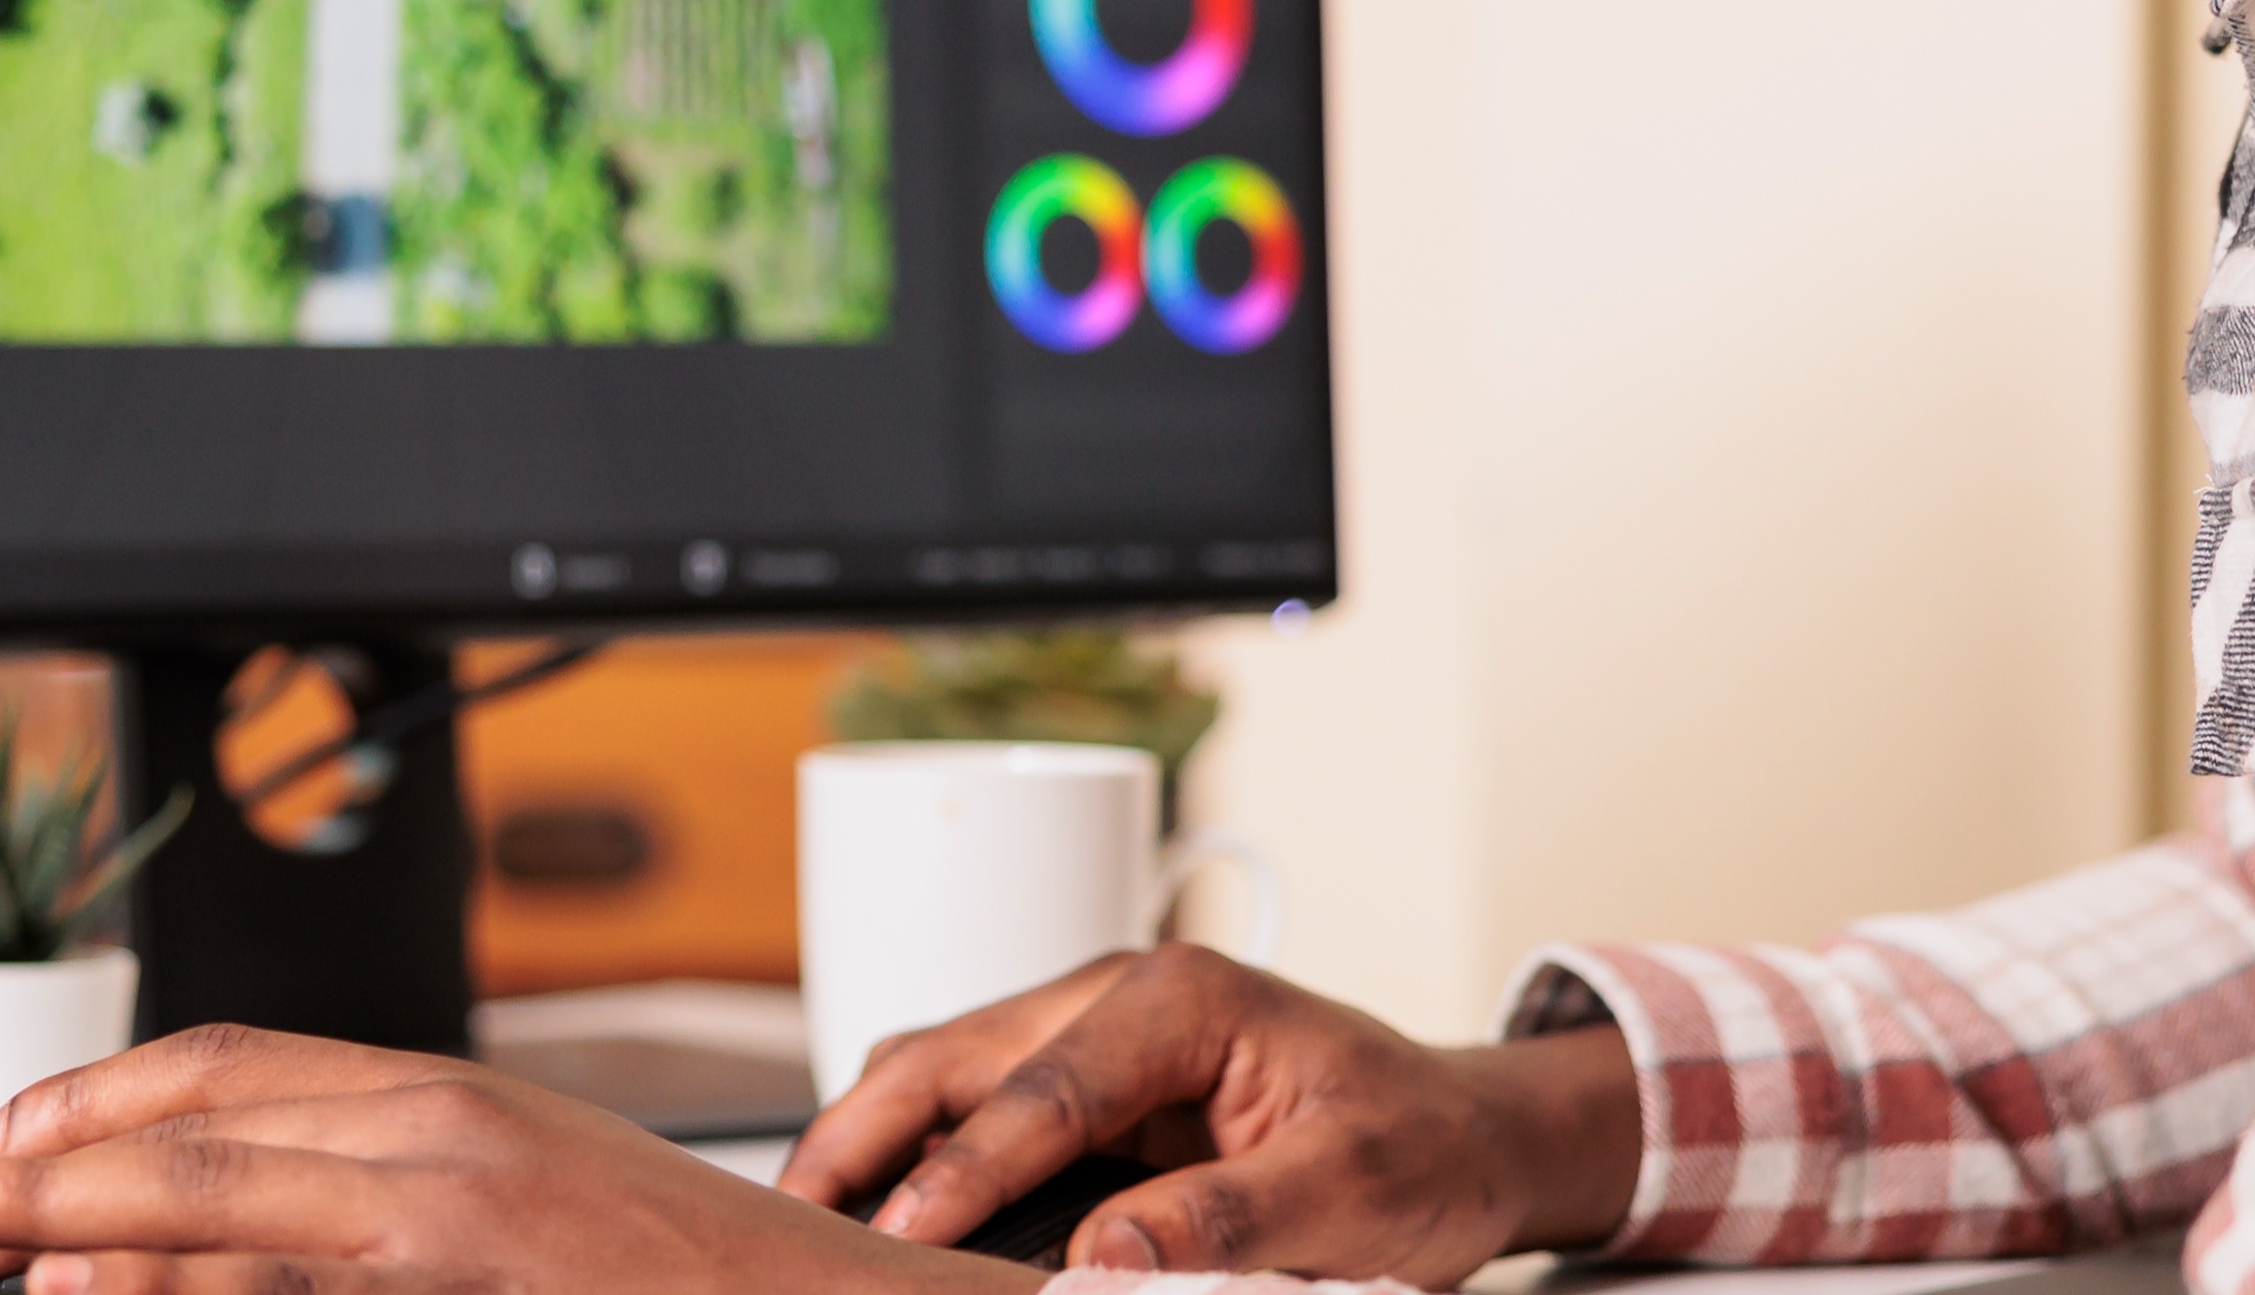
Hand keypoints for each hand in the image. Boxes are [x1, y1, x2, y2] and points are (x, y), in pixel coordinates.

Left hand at [0, 1025, 1045, 1294]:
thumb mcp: (528, 1198)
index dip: (91, 1103)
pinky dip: (182, 1288)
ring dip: (68, 1235)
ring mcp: (451, 1229)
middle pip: (191, 1128)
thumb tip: (242, 1217)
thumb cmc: (688, 1283)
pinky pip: (290, 1294)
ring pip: (215, 1209)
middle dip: (35, 1166)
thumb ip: (395, 1192)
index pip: (229, 1069)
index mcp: (450, 1104)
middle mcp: (440, 1145)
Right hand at [780, 943, 1640, 1283]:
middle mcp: (1114, 998)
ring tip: (805, 1223)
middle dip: (859, 1137)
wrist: (1462, 1136)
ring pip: (935, 1075)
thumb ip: (1230, 1220)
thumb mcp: (1350, 1194)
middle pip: (947, 1057)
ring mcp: (1086, 1038)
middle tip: (792, 1220)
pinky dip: (907, 1157)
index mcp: (1181, 1000)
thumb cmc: (1419, 1148)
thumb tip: (1105, 1256)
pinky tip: (872, 1215)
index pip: (1041, 1088)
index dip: (961, 1172)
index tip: (898, 1240)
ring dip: (866, 1144)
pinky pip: (968, 1111)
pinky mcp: (1079, 1090)